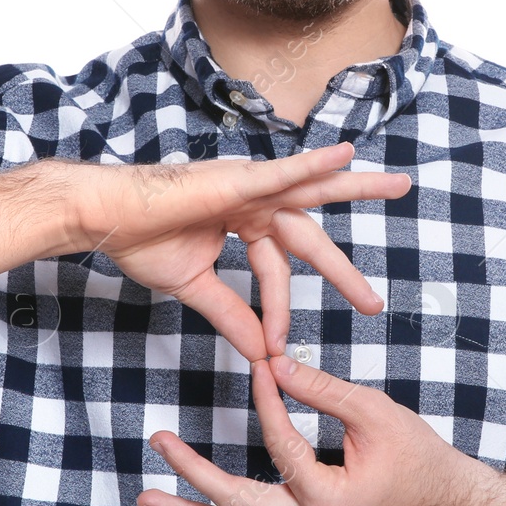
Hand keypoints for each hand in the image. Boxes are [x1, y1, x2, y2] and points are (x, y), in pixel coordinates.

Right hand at [65, 141, 411, 364]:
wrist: (106, 218)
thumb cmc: (141, 241)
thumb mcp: (196, 286)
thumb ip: (232, 313)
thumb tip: (259, 349)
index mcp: (242, 220)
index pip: (277, 269)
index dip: (279, 309)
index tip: (276, 347)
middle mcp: (252, 199)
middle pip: (309, 233)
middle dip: (342, 269)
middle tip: (374, 302)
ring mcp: (247, 184)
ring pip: (313, 189)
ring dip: (358, 187)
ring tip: (400, 187)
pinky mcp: (238, 178)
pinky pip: (285, 172)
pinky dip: (316, 164)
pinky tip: (347, 156)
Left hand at [136, 352, 461, 505]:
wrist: (444, 500)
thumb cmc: (416, 456)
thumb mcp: (374, 413)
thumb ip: (321, 389)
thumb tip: (274, 364)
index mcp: (327, 499)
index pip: (280, 443)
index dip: (266, 399)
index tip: (259, 363)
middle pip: (235, 505)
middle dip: (191, 474)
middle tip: (160, 442)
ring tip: (148, 499)